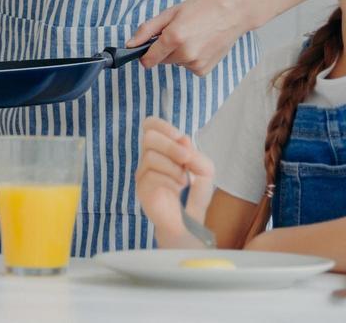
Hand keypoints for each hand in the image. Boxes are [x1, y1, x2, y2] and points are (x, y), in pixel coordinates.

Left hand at [129, 0, 246, 74]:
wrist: (232, 13)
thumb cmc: (202, 8)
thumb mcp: (171, 12)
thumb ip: (147, 30)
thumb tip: (130, 45)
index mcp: (173, 38)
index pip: (148, 59)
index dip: (145, 54)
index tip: (148, 48)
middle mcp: (184, 54)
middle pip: (162, 60)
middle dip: (165, 49)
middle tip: (180, 31)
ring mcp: (195, 64)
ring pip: (176, 63)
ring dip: (180, 53)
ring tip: (194, 36)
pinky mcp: (204, 70)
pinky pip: (189, 67)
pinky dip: (192, 59)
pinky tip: (202, 44)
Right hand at [135, 117, 214, 247]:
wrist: (189, 221)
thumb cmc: (194, 194)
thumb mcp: (204, 169)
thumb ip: (195, 153)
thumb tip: (182, 140)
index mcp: (163, 148)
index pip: (150, 124)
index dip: (163, 126)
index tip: (179, 138)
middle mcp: (150, 157)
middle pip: (149, 136)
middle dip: (171, 147)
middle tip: (186, 160)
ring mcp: (143, 172)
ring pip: (150, 156)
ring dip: (173, 168)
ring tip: (183, 182)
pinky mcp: (141, 188)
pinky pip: (151, 175)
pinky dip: (169, 182)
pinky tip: (175, 191)